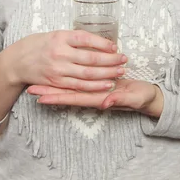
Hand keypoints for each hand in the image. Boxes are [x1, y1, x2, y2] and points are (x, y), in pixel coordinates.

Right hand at [3, 30, 126, 91]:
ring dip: (106, 74)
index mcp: (61, 37)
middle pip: (90, 58)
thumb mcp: (57, 34)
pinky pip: (78, 86)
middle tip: (124, 60)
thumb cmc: (40, 44)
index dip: (103, 44)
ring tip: (120, 72)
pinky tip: (106, 85)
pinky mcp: (56, 83)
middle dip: (110, 60)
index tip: (115, 46)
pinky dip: (94, 87)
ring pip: (87, 74)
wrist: (18, 61)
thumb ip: (75, 39)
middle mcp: (59, 53)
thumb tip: (99, 41)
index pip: (86, 39)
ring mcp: (58, 70)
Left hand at [27, 79, 163, 117]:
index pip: (74, 98)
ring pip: (71, 88)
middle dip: (49, 92)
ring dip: (54, 86)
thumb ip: (121, 99)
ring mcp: (95, 90)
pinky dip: (66, 81)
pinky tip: (57, 78)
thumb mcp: (134, 98)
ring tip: (36, 84)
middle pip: (67, 94)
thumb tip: (105, 101)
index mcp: (99, 98)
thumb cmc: (142, 97)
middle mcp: (94, 96)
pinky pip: (79, 82)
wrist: (149, 97)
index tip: (41, 97)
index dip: (58, 97)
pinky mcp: (99, 84)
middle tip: (30, 90)